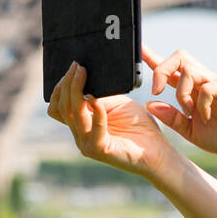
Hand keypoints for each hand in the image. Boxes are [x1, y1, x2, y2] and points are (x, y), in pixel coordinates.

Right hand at [46, 60, 175, 178]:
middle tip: (77, 66)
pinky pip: (93, 127)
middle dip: (68, 84)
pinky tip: (96, 98)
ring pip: (73, 114)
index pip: (58, 107)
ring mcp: (87, 144)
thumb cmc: (139, 126)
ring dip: (76, 91)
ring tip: (83, 74)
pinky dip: (95, 110)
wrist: (158, 150)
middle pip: (62, 108)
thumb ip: (100, 95)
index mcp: (82, 124)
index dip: (61, 87)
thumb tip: (85, 77)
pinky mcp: (99, 150)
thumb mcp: (117, 104)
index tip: (73, 67)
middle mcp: (80, 135)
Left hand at [141, 43, 216, 159]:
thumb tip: (150, 104)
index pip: (171, 69)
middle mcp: (205, 81)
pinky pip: (208, 87)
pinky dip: (201, 103)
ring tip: (189, 112)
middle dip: (162, 69)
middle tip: (157, 90)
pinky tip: (206, 118)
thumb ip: (172, 118)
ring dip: (182, 92)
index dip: (154, 58)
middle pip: (179, 57)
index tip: (139, 49)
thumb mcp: (190, 131)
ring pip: (190, 70)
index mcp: (194, 90)